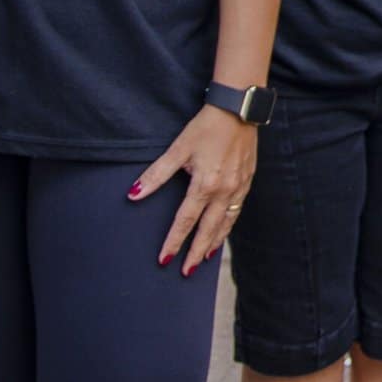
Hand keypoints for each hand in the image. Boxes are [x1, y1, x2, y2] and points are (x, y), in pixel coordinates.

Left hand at [131, 104, 257, 275]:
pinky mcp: (247, 180)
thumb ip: (156, 175)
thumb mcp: (178, 148)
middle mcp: (225, 190)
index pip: (185, 221)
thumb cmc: (206, 127)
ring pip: (226, 223)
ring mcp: (239, 186)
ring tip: (205, 258)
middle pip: (208, 230)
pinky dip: (228, 225)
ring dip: (214, 242)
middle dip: (196, 252)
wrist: (239, 108)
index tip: (164, 259)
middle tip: (187, 272)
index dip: (173, 242)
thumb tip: (134, 195)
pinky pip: (237, 210)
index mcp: (205, 185)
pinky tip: (223, 230)